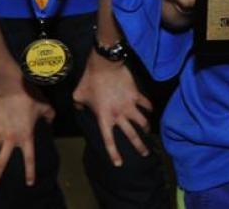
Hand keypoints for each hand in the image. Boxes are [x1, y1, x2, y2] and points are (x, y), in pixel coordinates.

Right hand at [0, 86, 54, 186]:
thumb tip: (50, 120)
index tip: (29, 183)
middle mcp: (10, 138)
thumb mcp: (45, 106)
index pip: (29, 159)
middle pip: (2, 162)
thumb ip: (49, 115)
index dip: (29, 172)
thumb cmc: (30, 97)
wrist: (11, 87)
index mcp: (25, 137)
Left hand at [72, 51, 152, 166]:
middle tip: (145, 153)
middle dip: (140, 146)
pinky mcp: (136, 94)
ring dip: (146, 128)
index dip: (114, 154)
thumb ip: (79, 106)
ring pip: (142, 121)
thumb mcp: (78, 96)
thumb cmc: (89, 80)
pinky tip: (151, 110)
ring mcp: (129, 105)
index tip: (119, 164)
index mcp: (104, 118)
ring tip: (148, 131)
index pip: (109, 141)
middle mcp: (119, 115)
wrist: (104, 64)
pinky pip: (146, 104)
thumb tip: (80, 109)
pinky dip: (149, 108)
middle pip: (132, 135)